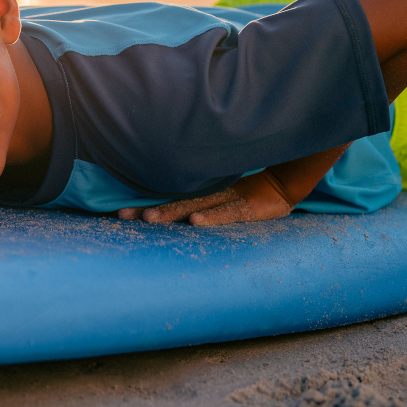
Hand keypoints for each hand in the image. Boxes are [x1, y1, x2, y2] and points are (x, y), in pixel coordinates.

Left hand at [117, 171, 294, 225]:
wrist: (286, 183)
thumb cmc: (249, 193)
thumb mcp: (224, 196)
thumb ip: (199, 202)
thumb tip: (171, 215)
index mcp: (204, 194)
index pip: (170, 199)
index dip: (146, 204)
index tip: (120, 213)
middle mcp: (212, 195)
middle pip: (176, 202)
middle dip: (150, 209)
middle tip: (125, 216)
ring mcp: (230, 199)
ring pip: (196, 205)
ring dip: (172, 212)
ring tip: (150, 219)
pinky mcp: (250, 208)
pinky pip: (228, 213)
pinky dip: (211, 217)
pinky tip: (195, 223)